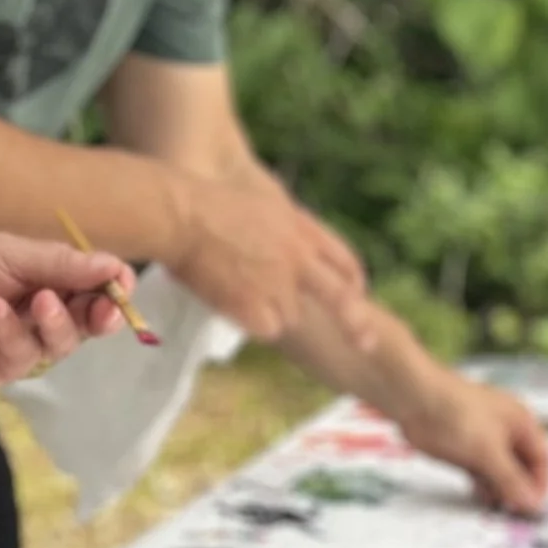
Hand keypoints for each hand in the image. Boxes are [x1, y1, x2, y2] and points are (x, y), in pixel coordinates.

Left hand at [0, 233, 136, 385]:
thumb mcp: (14, 253)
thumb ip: (63, 265)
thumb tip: (115, 267)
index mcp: (51, 280)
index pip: (96, 289)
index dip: (113, 289)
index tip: (123, 284)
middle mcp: (43, 313)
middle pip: (89, 322)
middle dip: (100, 316)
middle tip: (104, 309)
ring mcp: (24, 341)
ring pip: (62, 344)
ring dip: (56, 323)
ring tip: (37, 301)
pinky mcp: (1, 366)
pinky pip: (24, 356)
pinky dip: (12, 332)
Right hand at [165, 173, 364, 344]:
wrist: (181, 215)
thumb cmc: (205, 205)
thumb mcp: (261, 208)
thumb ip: (284, 233)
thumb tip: (292, 257)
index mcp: (301, 228)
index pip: (343, 258)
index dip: (354, 280)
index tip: (359, 294)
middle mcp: (298, 258)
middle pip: (339, 297)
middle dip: (356, 322)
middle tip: (366, 343)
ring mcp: (279, 283)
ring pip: (290, 316)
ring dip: (271, 312)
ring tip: (237, 288)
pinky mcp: (257, 306)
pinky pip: (267, 329)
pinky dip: (250, 323)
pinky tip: (229, 302)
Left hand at [398, 375, 547, 515]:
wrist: (413, 399)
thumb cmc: (458, 417)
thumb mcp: (488, 451)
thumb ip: (511, 480)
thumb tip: (534, 506)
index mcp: (522, 423)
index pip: (542, 459)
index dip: (540, 485)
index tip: (532, 510)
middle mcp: (506, 431)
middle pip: (521, 467)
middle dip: (519, 490)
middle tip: (511, 514)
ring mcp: (484, 440)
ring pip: (499, 471)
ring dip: (499, 490)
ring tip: (494, 510)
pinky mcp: (463, 448)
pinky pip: (480, 471)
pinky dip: (482, 485)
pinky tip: (478, 498)